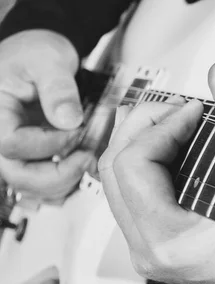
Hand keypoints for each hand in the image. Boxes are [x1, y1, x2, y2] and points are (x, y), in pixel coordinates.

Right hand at [0, 30, 95, 203]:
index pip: (12, 144)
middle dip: (56, 175)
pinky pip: (42, 182)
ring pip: (30, 185)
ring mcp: (14, 149)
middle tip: (85, 157)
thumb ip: (58, 88)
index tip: (75, 128)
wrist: (39, 55)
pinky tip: (83, 163)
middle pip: (16, 175)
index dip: (48, 143)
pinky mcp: (30, 156)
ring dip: (63, 181)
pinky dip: (65, 180)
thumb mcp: (49, 59)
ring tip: (86, 158)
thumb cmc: (36, 52)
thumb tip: (69, 120)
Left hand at [98, 62, 214, 283]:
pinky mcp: (152, 247)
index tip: (195, 109)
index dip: (163, 123)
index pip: (134, 164)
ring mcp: (148, 252)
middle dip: (146, 124)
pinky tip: (172, 145)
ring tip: (177, 122)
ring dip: (143, 140)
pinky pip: (130, 195)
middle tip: (180, 107)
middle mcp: (151, 252)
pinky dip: (146, 162)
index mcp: (173, 241)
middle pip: (114, 168)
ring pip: (115, 181)